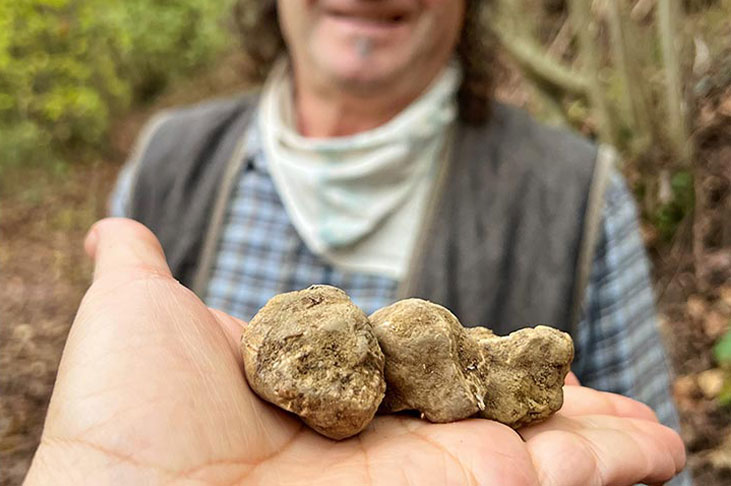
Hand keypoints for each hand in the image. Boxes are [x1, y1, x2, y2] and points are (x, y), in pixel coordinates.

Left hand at [25, 218, 684, 485]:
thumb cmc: (123, 412)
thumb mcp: (139, 315)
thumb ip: (141, 268)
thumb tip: (115, 229)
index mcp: (328, 402)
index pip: (416, 380)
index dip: (465, 366)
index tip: (501, 357)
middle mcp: (382, 447)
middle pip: (488, 421)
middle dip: (550, 413)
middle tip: (595, 398)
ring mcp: (425, 474)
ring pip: (538, 452)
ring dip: (600, 439)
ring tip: (659, 432)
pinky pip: (554, 473)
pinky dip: (607, 456)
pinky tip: (657, 444)